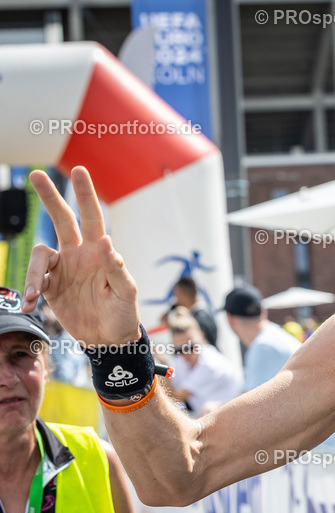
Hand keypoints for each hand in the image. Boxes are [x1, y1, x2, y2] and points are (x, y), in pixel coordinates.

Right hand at [23, 166, 140, 345]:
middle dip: (50, 197)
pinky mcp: (51, 288)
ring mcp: (63, 270)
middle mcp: (79, 255)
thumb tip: (105, 241)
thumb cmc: (123, 314)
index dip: (85, 195)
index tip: (79, 171)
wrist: (109, 341)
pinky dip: (30, 290)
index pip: (92, 218)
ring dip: (34, 273)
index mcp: (99, 252)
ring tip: (36, 294)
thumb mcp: (125, 292)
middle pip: (62, 220)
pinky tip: (31, 304)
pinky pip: (35, 281)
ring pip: (40, 255)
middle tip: (36, 174)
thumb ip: (115, 268)